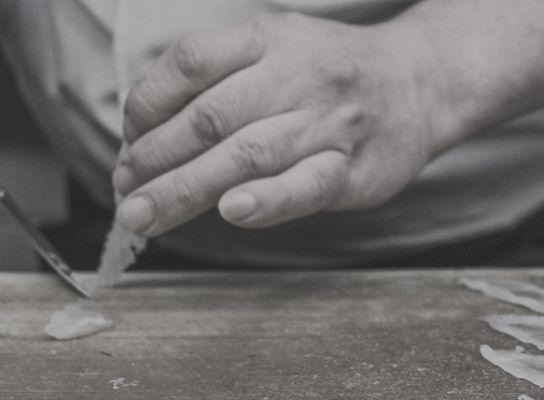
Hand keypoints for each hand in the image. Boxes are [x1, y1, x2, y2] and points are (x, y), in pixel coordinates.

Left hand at [114, 13, 437, 235]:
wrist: (419, 83)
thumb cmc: (334, 76)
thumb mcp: (279, 49)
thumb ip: (222, 80)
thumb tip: (148, 134)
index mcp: (270, 39)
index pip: (190, 63)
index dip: (145, 107)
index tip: (129, 147)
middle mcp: (297, 75)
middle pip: (210, 118)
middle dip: (154, 161)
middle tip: (125, 196)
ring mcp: (328, 123)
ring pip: (248, 154)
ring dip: (187, 188)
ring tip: (145, 216)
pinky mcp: (354, 169)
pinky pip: (307, 184)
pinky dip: (268, 200)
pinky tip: (232, 212)